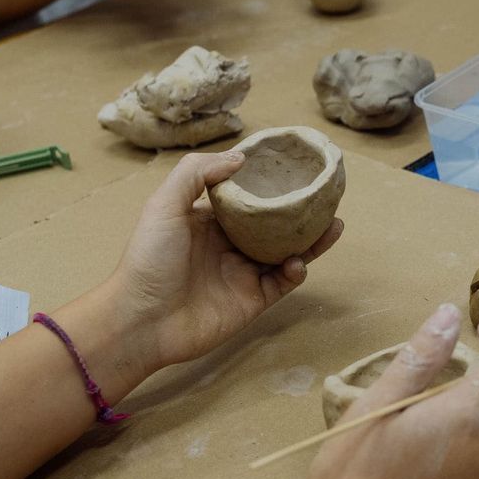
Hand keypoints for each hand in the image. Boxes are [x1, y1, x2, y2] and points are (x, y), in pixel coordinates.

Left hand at [107, 152, 343, 374]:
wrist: (143, 320)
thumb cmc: (149, 259)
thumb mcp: (165, 204)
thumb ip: (197, 173)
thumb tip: (241, 158)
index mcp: (210, 221)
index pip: (248, 198)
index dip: (269, 184)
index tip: (294, 169)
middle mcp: (230, 245)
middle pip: (274, 225)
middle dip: (300, 213)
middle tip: (326, 197)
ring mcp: (243, 274)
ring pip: (287, 253)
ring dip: (311, 241)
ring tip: (335, 224)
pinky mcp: (253, 301)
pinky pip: (283, 283)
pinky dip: (296, 272)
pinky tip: (298, 262)